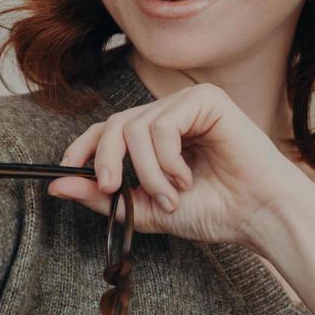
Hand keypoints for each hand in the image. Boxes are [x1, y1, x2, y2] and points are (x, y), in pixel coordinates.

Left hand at [47, 82, 314, 247]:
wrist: (258, 215)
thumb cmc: (215, 212)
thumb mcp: (146, 209)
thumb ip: (104, 197)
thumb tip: (56, 185)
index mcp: (160, 134)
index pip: (109, 128)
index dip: (83, 147)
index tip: (68, 171)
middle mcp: (173, 112)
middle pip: (115, 124)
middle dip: (105, 161)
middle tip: (110, 190)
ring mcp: (189, 103)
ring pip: (136, 127)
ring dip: (146, 172)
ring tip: (170, 197)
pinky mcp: (206, 100)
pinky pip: (162, 125)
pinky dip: (166, 160)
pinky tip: (186, 179)